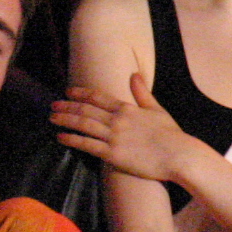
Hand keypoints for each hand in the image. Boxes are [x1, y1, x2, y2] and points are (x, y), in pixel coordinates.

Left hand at [51, 74, 200, 183]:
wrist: (180, 156)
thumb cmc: (171, 135)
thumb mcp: (156, 110)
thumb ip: (142, 93)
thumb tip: (134, 74)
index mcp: (127, 108)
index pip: (98, 97)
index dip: (81, 93)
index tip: (68, 92)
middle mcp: (117, 120)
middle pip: (86, 109)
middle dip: (67, 106)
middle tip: (53, 105)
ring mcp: (114, 137)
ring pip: (83, 125)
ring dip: (65, 120)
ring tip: (52, 118)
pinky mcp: (113, 155)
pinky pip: (87, 145)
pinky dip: (72, 140)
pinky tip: (61, 137)